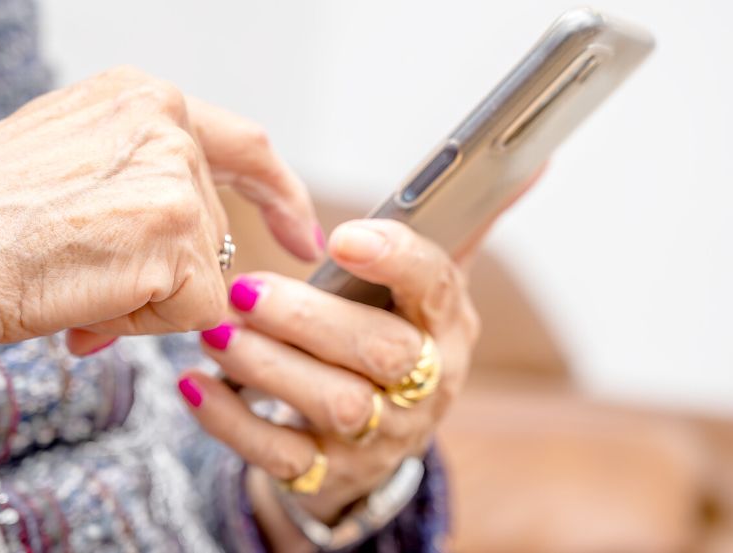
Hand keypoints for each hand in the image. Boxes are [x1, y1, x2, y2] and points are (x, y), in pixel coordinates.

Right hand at [0, 66, 320, 414]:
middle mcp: (164, 122)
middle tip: (86, 281)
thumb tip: (198, 257)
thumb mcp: (72, 167)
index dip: (279, 195)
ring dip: (144, 298)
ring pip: (203, 271)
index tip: (302, 234)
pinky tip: (85, 301)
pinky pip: (193, 308)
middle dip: (166, 272)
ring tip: (72, 282)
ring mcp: (172, 174)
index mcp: (139, 98)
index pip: (243, 145)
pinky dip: (142, 323)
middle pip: (212, 227)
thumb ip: (141, 189)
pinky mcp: (174, 233)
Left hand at [178, 219, 481, 549]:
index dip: (395, 260)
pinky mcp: (330, 473)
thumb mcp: (429, 289)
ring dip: (269, 365)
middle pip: (384, 354)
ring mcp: (380, 436)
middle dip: (313, 319)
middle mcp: (426, 386)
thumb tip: (535, 160)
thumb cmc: (394, 341)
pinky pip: (283, 456)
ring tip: (218, 330)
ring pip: (336, 405)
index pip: (435, 286)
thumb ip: (463, 225)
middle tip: (248, 290)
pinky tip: (197, 384)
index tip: (343, 236)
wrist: (375, 442)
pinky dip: (233, 421)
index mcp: (447, 326)